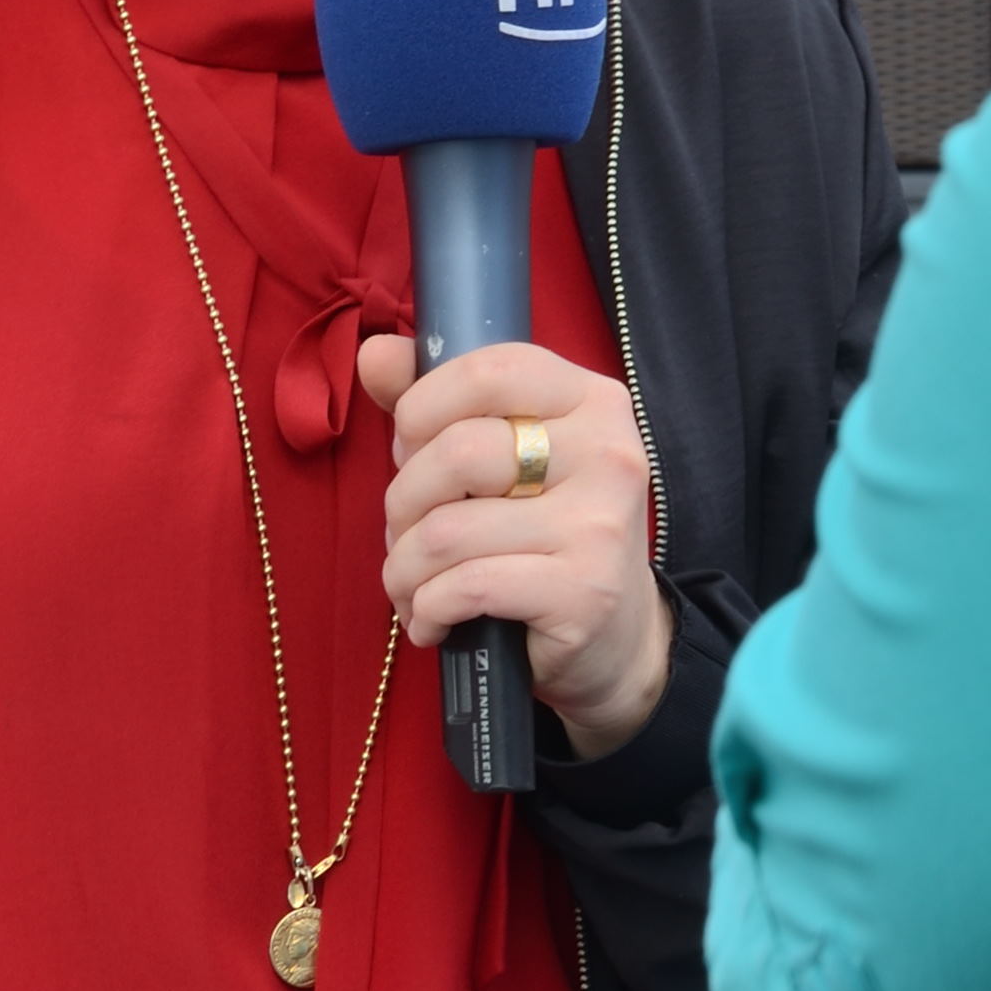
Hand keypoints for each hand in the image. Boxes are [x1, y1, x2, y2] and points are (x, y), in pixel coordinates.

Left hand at [362, 331, 669, 761]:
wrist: (616, 639)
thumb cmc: (545, 535)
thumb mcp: (506, 460)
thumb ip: (439, 403)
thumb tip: (375, 351)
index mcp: (592, 400)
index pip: (488, 371)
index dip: (422, 408)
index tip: (409, 450)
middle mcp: (608, 453)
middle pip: (458, 454)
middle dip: (401, 503)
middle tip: (403, 533)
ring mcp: (600, 525)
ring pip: (448, 531)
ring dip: (404, 570)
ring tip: (410, 587)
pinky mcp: (584, 593)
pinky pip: (466, 588)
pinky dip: (426, 609)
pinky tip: (432, 621)